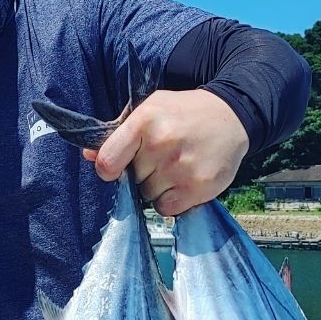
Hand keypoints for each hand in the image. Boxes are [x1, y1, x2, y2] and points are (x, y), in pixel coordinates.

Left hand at [84, 89, 249, 216]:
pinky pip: (166, 209)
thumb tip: (88, 156)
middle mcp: (162, 143)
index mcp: (145, 120)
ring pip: (148, 195)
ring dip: (158, 187)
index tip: (116, 167)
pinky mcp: (200, 187)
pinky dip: (172, 200)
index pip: (107, 162)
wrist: (232, 115)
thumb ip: (117, 133)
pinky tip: (184, 180)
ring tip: (176, 166)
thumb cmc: (183, 113)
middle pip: (131, 179)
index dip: (109, 169)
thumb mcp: (149, 110)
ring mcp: (182, 167)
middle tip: (162, 156)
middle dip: (142, 172)